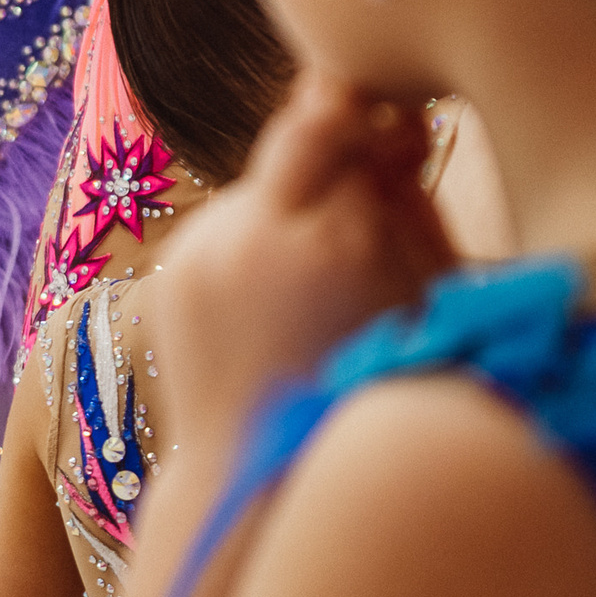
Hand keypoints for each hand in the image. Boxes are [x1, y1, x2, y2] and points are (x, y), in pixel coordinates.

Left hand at [156, 73, 455, 411]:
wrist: (260, 471)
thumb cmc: (374, 389)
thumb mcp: (422, 303)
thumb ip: (412, 207)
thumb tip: (399, 125)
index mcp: (338, 244)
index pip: (354, 130)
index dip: (378, 135)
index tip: (399, 148)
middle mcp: (260, 235)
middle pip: (300, 134)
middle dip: (333, 141)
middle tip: (362, 174)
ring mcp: (205, 250)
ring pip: (262, 184)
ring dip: (292, 205)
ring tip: (314, 281)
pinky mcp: (172, 269)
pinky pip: (226, 226)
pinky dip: (254, 243)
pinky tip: (273, 300)